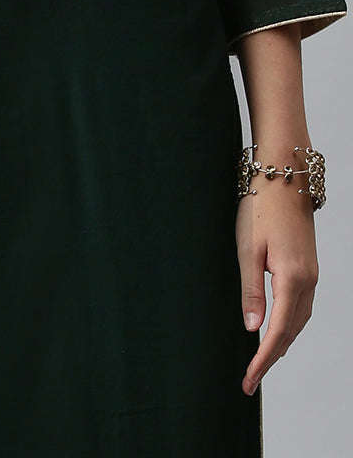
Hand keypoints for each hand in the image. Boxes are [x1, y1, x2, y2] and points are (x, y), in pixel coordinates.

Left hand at [236, 177, 318, 395]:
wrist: (284, 178)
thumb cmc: (261, 208)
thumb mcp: (247, 249)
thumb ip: (250, 290)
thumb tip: (253, 328)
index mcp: (291, 278)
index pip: (277, 331)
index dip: (263, 359)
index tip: (249, 380)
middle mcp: (307, 281)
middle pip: (291, 332)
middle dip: (271, 358)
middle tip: (250, 379)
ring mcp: (312, 275)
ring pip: (299, 321)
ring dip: (281, 343)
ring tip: (260, 362)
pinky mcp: (309, 268)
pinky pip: (302, 307)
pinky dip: (289, 325)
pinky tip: (277, 330)